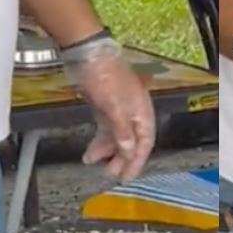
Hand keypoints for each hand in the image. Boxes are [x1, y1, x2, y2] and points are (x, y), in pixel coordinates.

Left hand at [64, 36, 157, 180]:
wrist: (88, 54)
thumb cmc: (104, 78)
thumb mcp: (114, 107)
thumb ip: (122, 131)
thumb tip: (129, 151)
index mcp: (142, 112)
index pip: (144, 143)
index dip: (136, 161)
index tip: (126, 177)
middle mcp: (134, 112)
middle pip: (132, 142)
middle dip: (121, 159)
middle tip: (108, 174)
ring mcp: (120, 109)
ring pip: (117, 137)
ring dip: (107, 151)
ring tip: (92, 162)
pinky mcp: (106, 106)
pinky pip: (106, 129)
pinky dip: (100, 141)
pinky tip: (90, 151)